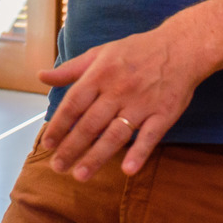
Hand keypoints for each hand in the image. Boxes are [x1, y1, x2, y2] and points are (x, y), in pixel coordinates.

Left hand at [37, 24, 204, 181]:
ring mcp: (142, 103)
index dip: (59, 125)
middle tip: (58, 167)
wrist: (181, 47)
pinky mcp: (164, 114)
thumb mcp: (100, 53)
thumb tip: (41, 76)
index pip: (74, 103)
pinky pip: (150, 136)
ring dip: (97, 156)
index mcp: (101, 73)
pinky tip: (128, 170)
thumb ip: (71, 69)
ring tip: (80, 175)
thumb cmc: (136, 51)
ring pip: (116, 134)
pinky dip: (139, 153)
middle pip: (91, 123)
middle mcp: (119, 89)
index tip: (47, 144)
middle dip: (72, 147)